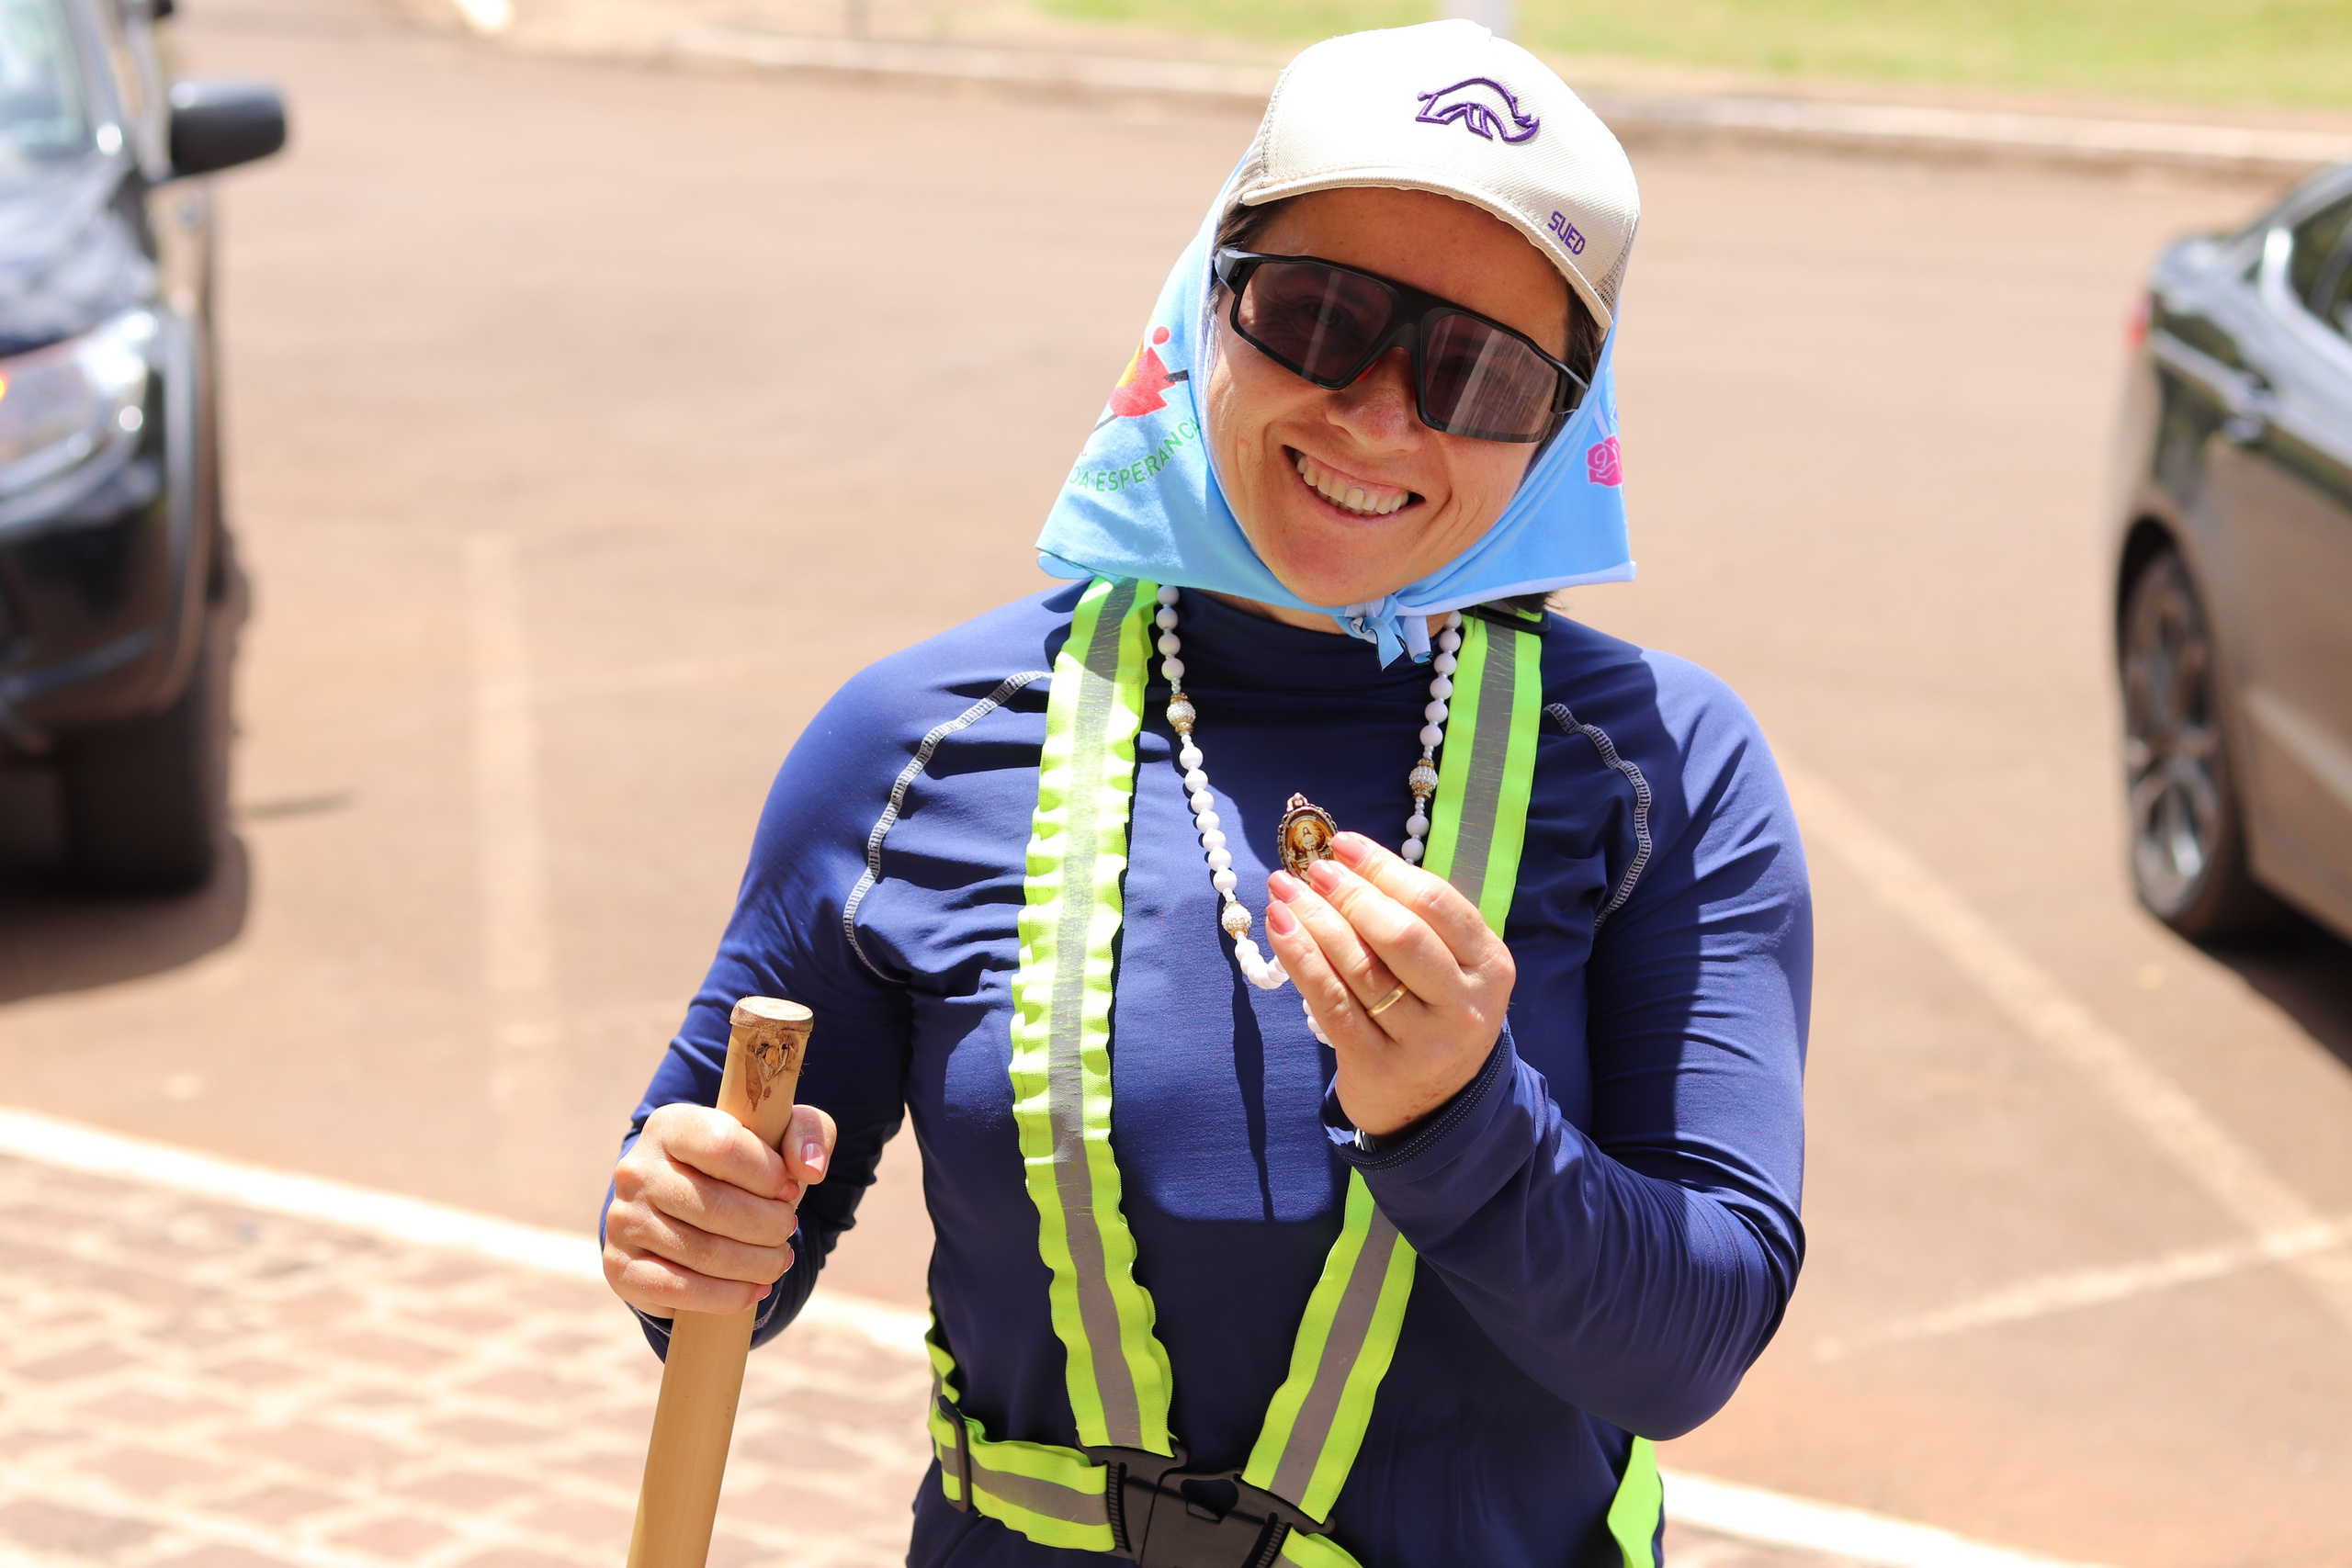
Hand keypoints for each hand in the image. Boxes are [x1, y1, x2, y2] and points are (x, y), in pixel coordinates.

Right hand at [602, 1099, 836, 1318]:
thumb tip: (810, 1170)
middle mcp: (635, 1169)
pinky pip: (677, 1289)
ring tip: (778, 1261)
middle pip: (716, 1206)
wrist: (687, 1211)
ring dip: (756, 1264)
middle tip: (788, 1231)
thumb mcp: (781, 1135)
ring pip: (703, 1252)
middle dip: (769, 1226)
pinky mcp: (621, 1268)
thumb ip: (808, 1134)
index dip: (767, 1174)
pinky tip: (753, 1290)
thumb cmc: (743, 1167)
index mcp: (671, 1125)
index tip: (789, 1189)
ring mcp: (622, 1220)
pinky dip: (727, 1296)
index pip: (722, 1146)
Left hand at [1264, 832, 1514, 1138]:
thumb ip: (1416, 920)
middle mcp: (1464, 1006)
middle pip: (1400, 935)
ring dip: (1315, 919)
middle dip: (1349, 893)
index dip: (1384, 868)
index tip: (1343, 844)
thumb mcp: (1450, 969)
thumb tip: (1347, 862)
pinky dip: (1301, 958)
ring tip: (1284, 890)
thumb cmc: (1434, 1015)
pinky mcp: (1379, 1066)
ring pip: (1360, 967)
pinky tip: (1280, 927)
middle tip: (1311, 869)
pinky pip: (1332, 1002)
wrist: (1437, 1108)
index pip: (1435, 903)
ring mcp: (1424, 1042)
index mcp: (1490, 966)